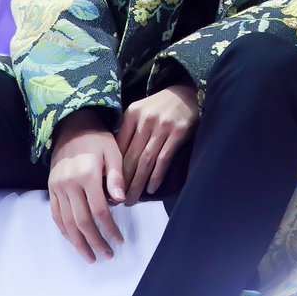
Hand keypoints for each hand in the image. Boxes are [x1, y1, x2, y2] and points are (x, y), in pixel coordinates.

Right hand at [48, 109, 126, 263]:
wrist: (72, 127)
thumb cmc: (98, 140)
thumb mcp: (113, 152)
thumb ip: (116, 177)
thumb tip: (121, 201)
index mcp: (87, 175)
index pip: (99, 210)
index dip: (110, 228)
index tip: (120, 240)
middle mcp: (68, 184)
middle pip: (82, 221)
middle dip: (95, 241)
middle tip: (108, 255)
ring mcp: (57, 188)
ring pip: (66, 223)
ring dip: (78, 243)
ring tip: (91, 257)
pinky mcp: (51, 190)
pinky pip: (56, 216)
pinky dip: (65, 232)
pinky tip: (75, 242)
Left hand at [116, 82, 199, 203]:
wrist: (188, 93)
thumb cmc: (161, 106)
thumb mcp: (141, 112)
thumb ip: (129, 131)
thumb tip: (114, 162)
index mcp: (132, 114)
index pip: (119, 146)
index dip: (113, 169)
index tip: (108, 187)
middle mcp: (146, 120)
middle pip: (131, 156)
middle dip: (123, 181)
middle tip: (118, 202)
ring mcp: (163, 126)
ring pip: (146, 160)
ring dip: (138, 183)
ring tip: (132, 200)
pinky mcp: (179, 132)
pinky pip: (164, 158)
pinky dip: (156, 175)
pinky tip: (151, 189)